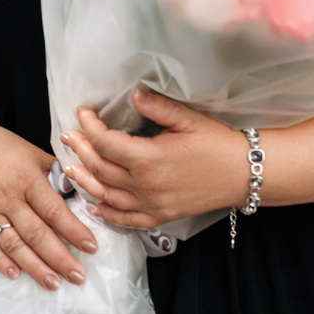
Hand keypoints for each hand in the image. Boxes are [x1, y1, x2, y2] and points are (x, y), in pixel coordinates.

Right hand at [0, 131, 98, 291]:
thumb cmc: (2, 148)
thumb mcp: (34, 153)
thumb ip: (57, 175)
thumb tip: (79, 197)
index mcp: (25, 177)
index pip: (53, 210)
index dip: (74, 230)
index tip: (91, 247)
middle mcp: (6, 197)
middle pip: (36, 233)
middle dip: (59, 258)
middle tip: (77, 276)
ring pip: (13, 244)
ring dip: (34, 267)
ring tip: (53, 283)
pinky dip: (0, 262)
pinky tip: (16, 274)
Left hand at [61, 89, 249, 230]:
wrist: (245, 173)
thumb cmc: (218, 143)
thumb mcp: (187, 119)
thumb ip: (157, 107)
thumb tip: (132, 94)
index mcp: (149, 159)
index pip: (106, 143)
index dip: (90, 127)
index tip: (82, 113)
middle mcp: (145, 185)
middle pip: (100, 168)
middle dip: (80, 150)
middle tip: (67, 136)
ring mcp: (153, 204)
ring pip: (107, 196)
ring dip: (85, 181)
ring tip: (70, 168)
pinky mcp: (162, 216)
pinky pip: (128, 219)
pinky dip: (109, 214)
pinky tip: (96, 207)